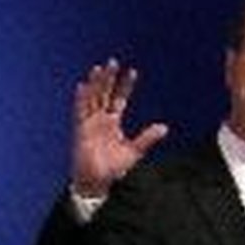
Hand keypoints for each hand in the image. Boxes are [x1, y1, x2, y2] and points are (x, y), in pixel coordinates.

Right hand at [71, 59, 167, 196]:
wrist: (97, 182)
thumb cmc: (113, 168)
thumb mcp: (134, 151)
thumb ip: (147, 138)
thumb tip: (164, 127)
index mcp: (112, 123)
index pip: (119, 98)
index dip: (125, 85)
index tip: (132, 71)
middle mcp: (100, 119)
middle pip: (104, 93)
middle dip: (108, 78)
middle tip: (113, 61)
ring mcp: (89, 123)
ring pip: (92, 98)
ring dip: (95, 84)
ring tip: (99, 68)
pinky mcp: (81, 130)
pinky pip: (80, 111)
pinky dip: (81, 99)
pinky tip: (83, 86)